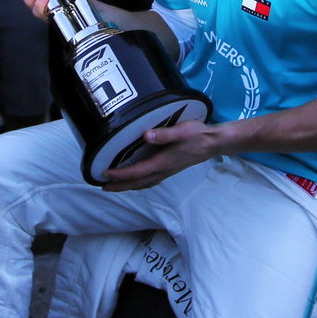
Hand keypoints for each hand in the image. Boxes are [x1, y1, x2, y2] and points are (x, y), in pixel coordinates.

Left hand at [98, 119, 218, 190]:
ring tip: (114, 186)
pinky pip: (150, 180)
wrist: (213, 143)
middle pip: (137, 183)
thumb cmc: (198, 135)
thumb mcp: (182, 131)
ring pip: (143, 183)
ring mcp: (167, 171)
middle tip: (102, 186)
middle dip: (119, 186)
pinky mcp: (170, 169)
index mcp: (163, 163)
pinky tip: (136, 180)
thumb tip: (146, 135)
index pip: (136, 172)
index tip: (105, 173)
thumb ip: (164, 134)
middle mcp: (163, 170)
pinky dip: (139, 183)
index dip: (120, 174)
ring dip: (128, 186)